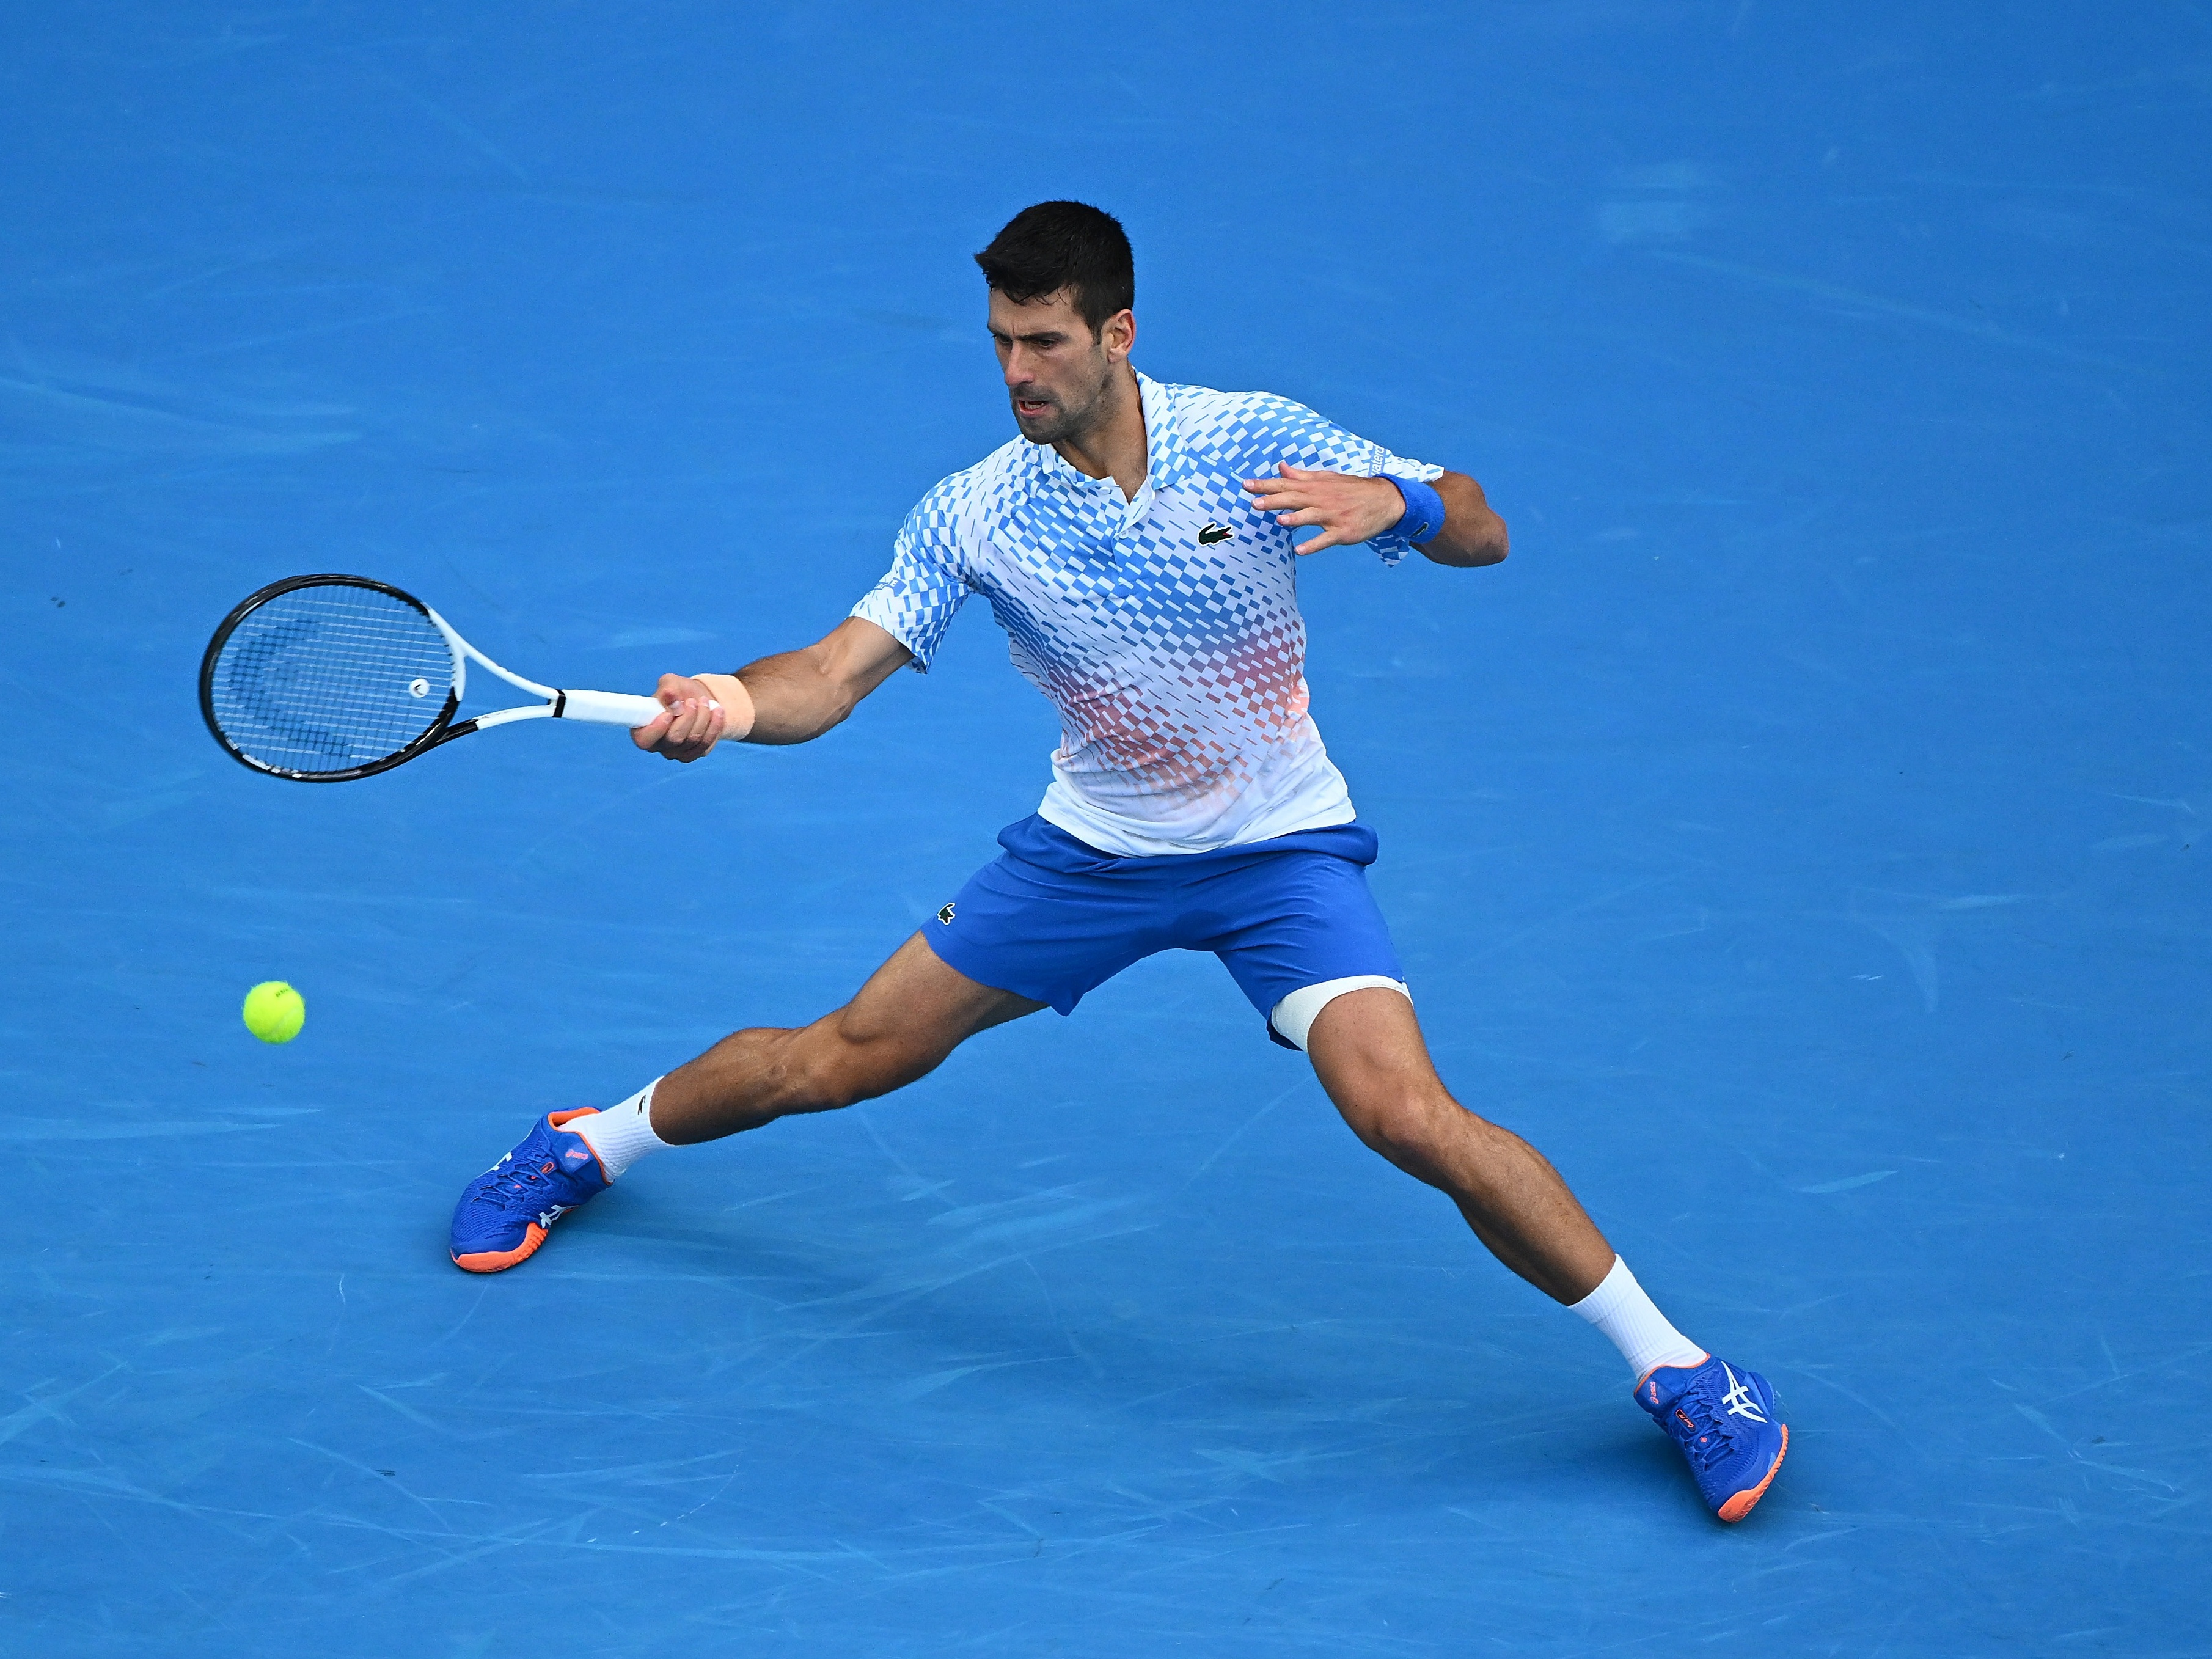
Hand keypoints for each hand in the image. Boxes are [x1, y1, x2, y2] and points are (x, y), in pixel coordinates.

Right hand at [633, 672, 726, 761]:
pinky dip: (714, 726)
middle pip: (674, 738)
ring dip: (702, 717)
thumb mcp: (671, 683)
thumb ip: (668, 689)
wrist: (698, 699)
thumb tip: (670, 697)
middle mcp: (658, 745)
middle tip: (693, 701)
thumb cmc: (678, 692)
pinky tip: (717, 711)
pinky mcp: (695, 753)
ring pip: (693, 740)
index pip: (644, 740)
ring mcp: (677, 752)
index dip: (656, 729)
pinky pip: (706, 744)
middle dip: (687, 717)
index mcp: (643, 729)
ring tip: (704, 701)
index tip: (668, 713)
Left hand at [1241, 464, 1405, 554]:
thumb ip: (1302, 476)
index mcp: (1315, 487)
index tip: (1246, 485)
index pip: (1286, 484)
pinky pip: (1327, 539)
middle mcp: (1321, 499)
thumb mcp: (1327, 479)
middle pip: (1294, 498)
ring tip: (1279, 520)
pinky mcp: (1343, 531)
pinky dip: (1314, 545)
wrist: (1385, 499)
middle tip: (1254, 502)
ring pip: (1311, 516)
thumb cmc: (1351, 489)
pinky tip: (1301, 550)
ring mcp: (1333, 516)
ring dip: (1295, 518)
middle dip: (1274, 500)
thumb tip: (1281, 467)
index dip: (1266, 485)